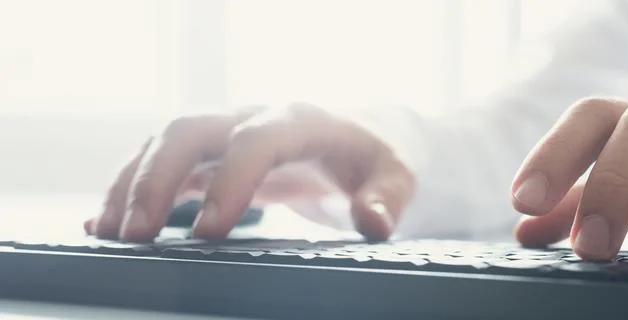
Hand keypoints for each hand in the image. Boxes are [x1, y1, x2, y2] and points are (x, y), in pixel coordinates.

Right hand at [85, 104, 414, 241]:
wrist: (358, 136)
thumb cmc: (373, 155)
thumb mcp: (395, 176)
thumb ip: (386, 199)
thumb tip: (374, 222)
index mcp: (300, 120)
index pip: (256, 140)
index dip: (230, 181)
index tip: (209, 231)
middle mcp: (253, 118)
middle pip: (190, 130)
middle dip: (158, 177)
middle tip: (138, 234)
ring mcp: (226, 132)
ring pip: (164, 142)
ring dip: (132, 183)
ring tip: (111, 233)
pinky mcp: (211, 154)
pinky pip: (161, 162)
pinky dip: (130, 188)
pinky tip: (105, 221)